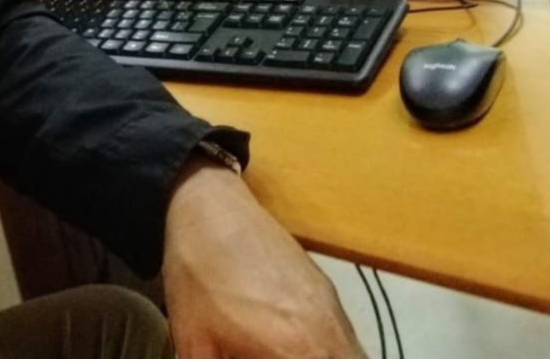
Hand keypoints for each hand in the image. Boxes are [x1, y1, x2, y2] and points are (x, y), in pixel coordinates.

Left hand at [161, 160, 365, 358]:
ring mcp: (333, 309)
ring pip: (355, 358)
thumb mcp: (194, 342)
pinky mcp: (328, 292)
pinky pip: (350, 342)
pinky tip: (305, 352)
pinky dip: (337, 355)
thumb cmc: (198, 273)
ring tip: (288, 355)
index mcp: (296, 351)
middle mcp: (327, 333)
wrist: (210, 206)